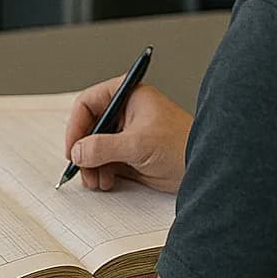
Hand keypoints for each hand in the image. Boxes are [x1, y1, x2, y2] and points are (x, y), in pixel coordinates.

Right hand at [63, 77, 191, 193]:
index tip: (73, 148)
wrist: (203, 168)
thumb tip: (78, 152)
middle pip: (89, 128)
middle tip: (82, 168)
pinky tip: (106, 182)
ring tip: (96, 180)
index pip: (89, 103)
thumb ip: (103, 147)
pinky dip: (100, 173)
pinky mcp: (130, 154)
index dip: (76, 125)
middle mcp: (125, 112)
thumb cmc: (181, 144)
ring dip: (91, 166)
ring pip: (94, 148)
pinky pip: (105, 162)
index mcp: (128, 95)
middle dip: (84, 151)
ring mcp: (127, 134)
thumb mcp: (137, 144)